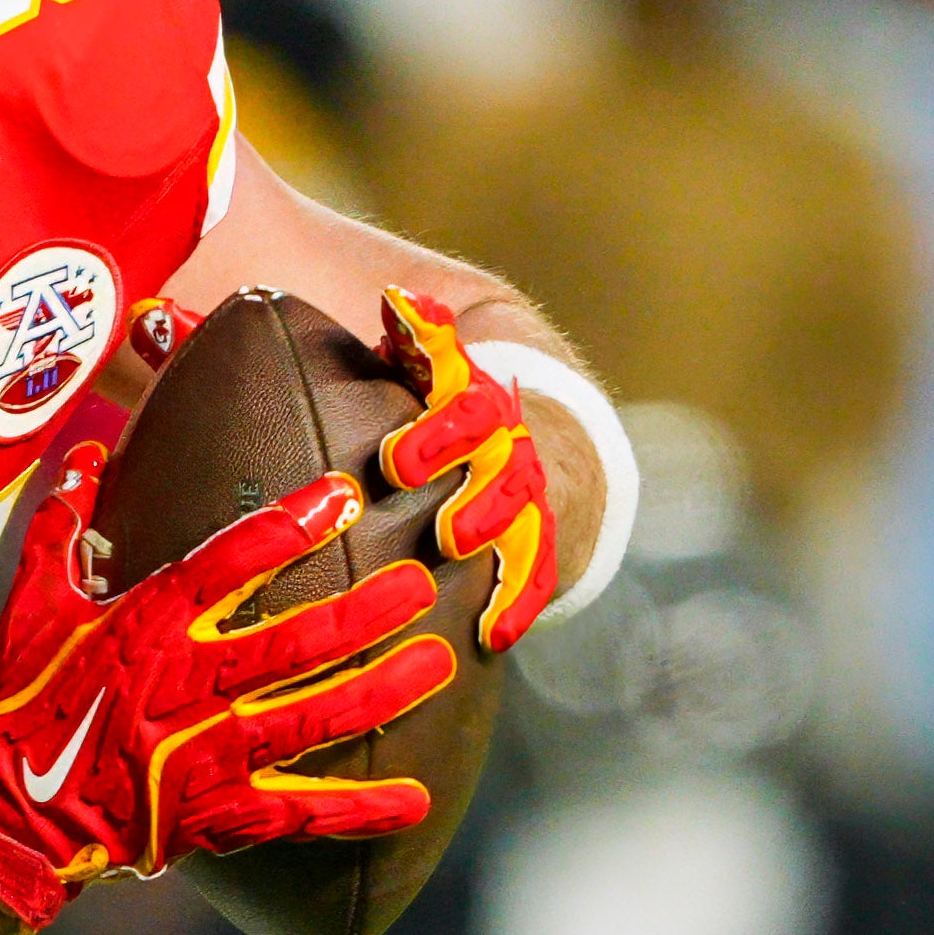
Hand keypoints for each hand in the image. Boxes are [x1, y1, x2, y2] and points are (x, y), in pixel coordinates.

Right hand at [0, 441, 463, 934]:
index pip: (227, 564)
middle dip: (364, 613)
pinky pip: (301, 811)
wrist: (16, 817)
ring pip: (313, 719)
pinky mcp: (220, 813)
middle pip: (294, 644)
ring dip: (382, 693)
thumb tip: (83, 454)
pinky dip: (360, 809)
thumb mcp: (33, 609)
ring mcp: (209, 754)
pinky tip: (419, 801)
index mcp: (147, 629)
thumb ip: (63, 529)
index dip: (287, 527)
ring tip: (439, 665)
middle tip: (421, 586)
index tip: (343, 495)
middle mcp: (187, 688)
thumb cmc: (28, 705)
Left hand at [366, 289, 568, 652]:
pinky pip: (535, 574)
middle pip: (504, 471)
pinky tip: (493, 635)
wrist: (519, 427)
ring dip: (494, 541)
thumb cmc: (441, 398)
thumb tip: (398, 299)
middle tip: (445, 529)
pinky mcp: (532, 545)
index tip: (398, 461)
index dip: (440, 435)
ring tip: (463, 559)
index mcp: (479, 407)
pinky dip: (518, 603)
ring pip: (523, 522)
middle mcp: (509, 452)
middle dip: (476, 499)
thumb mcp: (428, 362)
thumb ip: (418, 336)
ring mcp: (525, 500)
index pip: (472, 412)